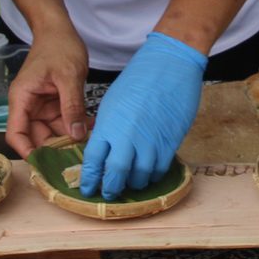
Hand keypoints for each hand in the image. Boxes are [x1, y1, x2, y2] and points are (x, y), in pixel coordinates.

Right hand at [5, 28, 88, 157]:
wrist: (60, 30)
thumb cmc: (58, 46)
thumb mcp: (69, 76)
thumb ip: (72, 106)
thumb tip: (76, 135)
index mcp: (22, 99)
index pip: (16, 134)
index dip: (27, 152)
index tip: (46, 165)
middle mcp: (28, 106)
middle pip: (36, 138)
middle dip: (55, 150)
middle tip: (77, 160)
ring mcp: (42, 106)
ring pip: (52, 133)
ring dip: (69, 140)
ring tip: (90, 145)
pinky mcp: (54, 104)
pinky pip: (63, 122)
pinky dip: (76, 127)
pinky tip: (92, 129)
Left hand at [80, 32, 205, 197]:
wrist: (170, 65)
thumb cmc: (139, 78)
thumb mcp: (112, 102)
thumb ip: (107, 128)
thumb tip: (106, 149)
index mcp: (108, 126)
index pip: (94, 161)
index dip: (90, 179)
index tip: (88, 188)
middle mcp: (128, 137)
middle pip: (116, 176)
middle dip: (111, 189)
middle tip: (108, 193)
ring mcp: (151, 141)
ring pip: (140, 177)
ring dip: (133, 184)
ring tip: (129, 184)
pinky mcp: (170, 142)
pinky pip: (159, 169)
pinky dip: (152, 176)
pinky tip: (148, 174)